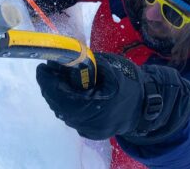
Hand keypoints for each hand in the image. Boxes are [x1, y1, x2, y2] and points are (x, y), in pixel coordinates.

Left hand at [36, 53, 150, 139]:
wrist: (148, 105)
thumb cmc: (131, 83)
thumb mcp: (112, 66)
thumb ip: (87, 62)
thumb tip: (64, 56)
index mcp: (98, 105)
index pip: (62, 96)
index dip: (48, 82)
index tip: (41, 68)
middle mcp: (92, 123)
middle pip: (59, 106)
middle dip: (50, 87)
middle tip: (47, 70)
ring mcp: (91, 131)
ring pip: (64, 113)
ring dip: (57, 95)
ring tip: (56, 78)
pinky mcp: (92, 133)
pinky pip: (72, 117)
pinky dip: (66, 104)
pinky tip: (67, 92)